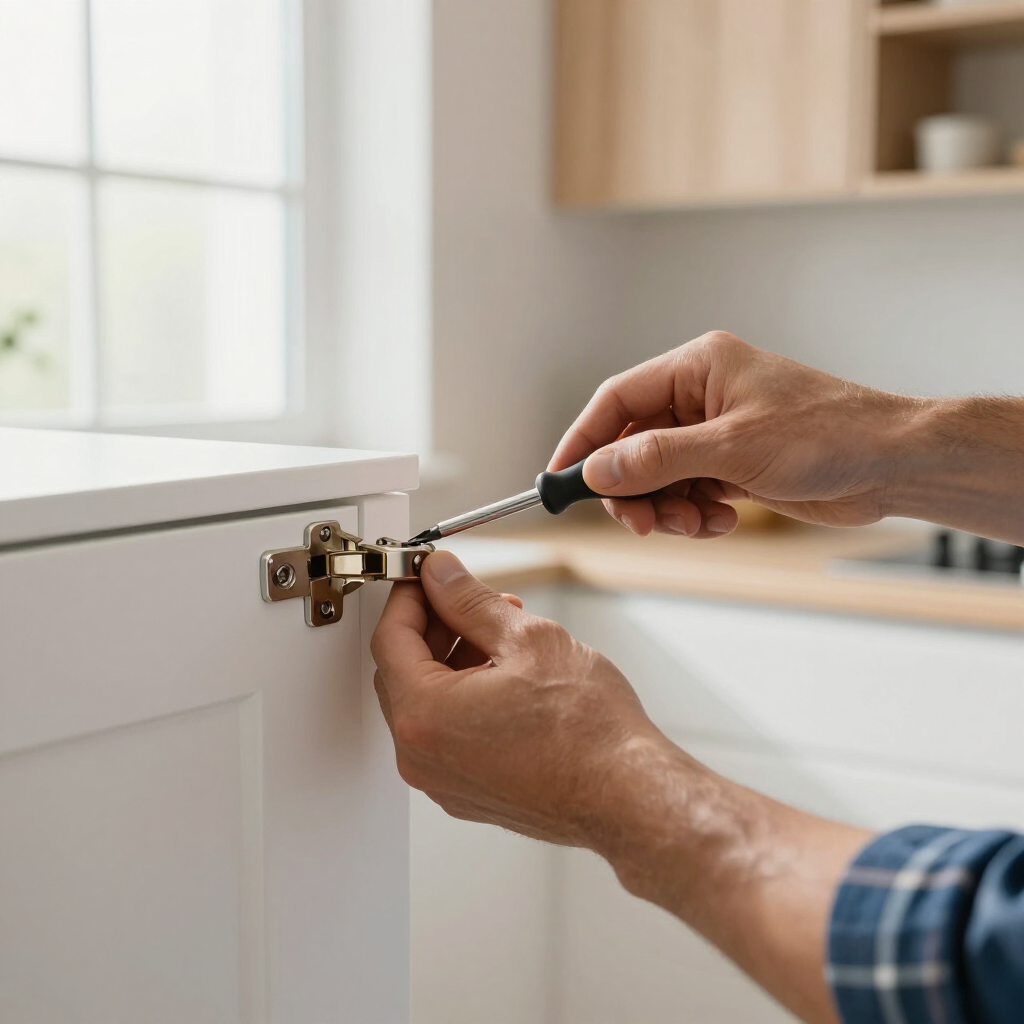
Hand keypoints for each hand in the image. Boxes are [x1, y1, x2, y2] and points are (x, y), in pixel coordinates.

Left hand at [370, 549, 868, 1023]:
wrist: (645, 801)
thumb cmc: (599, 728)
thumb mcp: (529, 636)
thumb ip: (473, 598)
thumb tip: (440, 568)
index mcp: (426, 714)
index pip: (393, 634)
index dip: (411, 591)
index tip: (428, 566)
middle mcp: (426, 755)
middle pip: (409, 667)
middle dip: (438, 622)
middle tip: (476, 590)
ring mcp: (450, 779)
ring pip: (435, 697)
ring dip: (461, 655)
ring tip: (510, 626)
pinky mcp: (479, 790)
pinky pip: (460, 727)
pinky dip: (478, 692)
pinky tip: (520, 671)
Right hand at [550, 332, 914, 536]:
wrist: (891, 463)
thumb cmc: (827, 434)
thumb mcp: (732, 448)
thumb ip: (657, 459)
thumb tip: (597, 469)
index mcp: (697, 368)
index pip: (616, 400)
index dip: (582, 440)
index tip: (559, 480)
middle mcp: (700, 396)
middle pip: (631, 444)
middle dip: (632, 489)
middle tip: (640, 523)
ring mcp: (715, 433)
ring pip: (657, 476)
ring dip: (666, 508)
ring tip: (696, 522)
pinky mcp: (731, 465)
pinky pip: (686, 493)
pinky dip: (692, 514)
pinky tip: (720, 521)